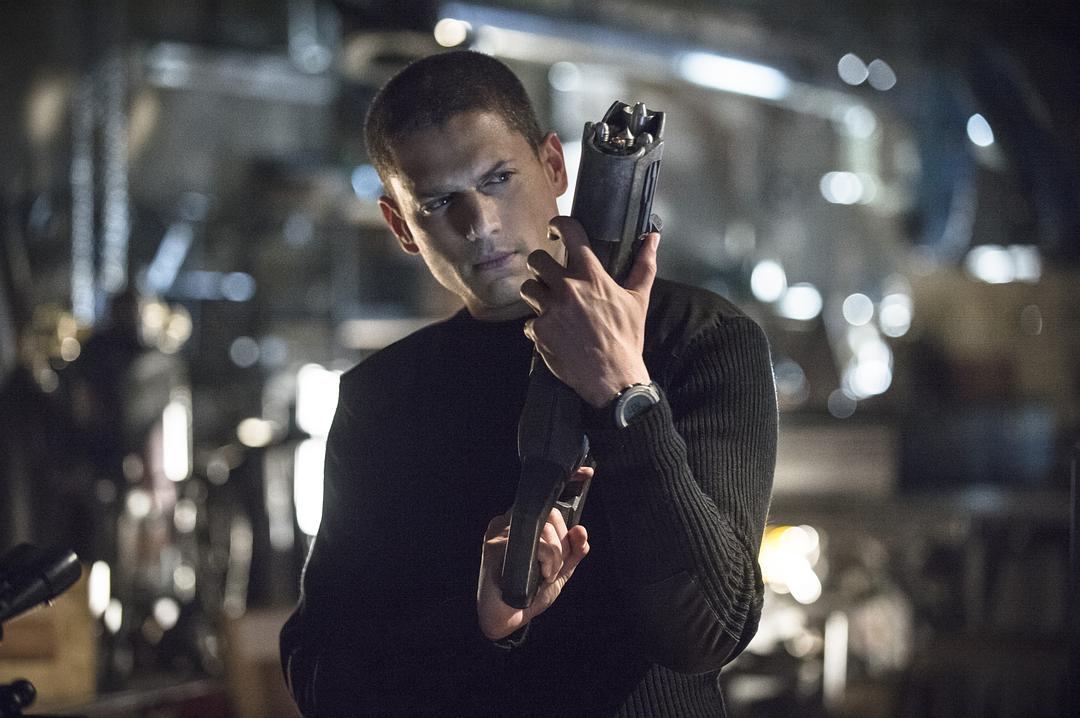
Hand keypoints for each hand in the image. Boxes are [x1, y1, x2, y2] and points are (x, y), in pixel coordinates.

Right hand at [477, 467, 591, 640]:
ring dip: (555, 556)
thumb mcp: (559, 572)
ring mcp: (500, 531)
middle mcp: (509, 521)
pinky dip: (546, 559)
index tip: (587, 473)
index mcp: (522, 523)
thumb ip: (572, 552)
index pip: (545, 498)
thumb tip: (582, 532)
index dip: (568, 481)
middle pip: (551, 514)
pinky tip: (541, 575)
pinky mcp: (495, 545)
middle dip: (563, 543)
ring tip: (547, 574)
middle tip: (556, 567)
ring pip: (545, 528)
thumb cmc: (529, 592)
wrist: (504, 618)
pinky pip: (535, 542)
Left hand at [520, 215, 658, 407]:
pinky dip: (538, 326)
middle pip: (537, 259)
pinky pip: (529, 321)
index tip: (554, 229)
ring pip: (528, 288)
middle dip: (541, 265)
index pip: (570, 233)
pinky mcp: (539, 331)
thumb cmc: (627, 338)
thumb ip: (644, 266)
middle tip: (548, 275)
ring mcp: (551, 310)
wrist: (613, 378)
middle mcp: (568, 288)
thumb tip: (653, 239)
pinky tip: (552, 333)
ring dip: (536, 294)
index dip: (558, 224)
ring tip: (548, 304)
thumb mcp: (638, 300)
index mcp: (592, 276)